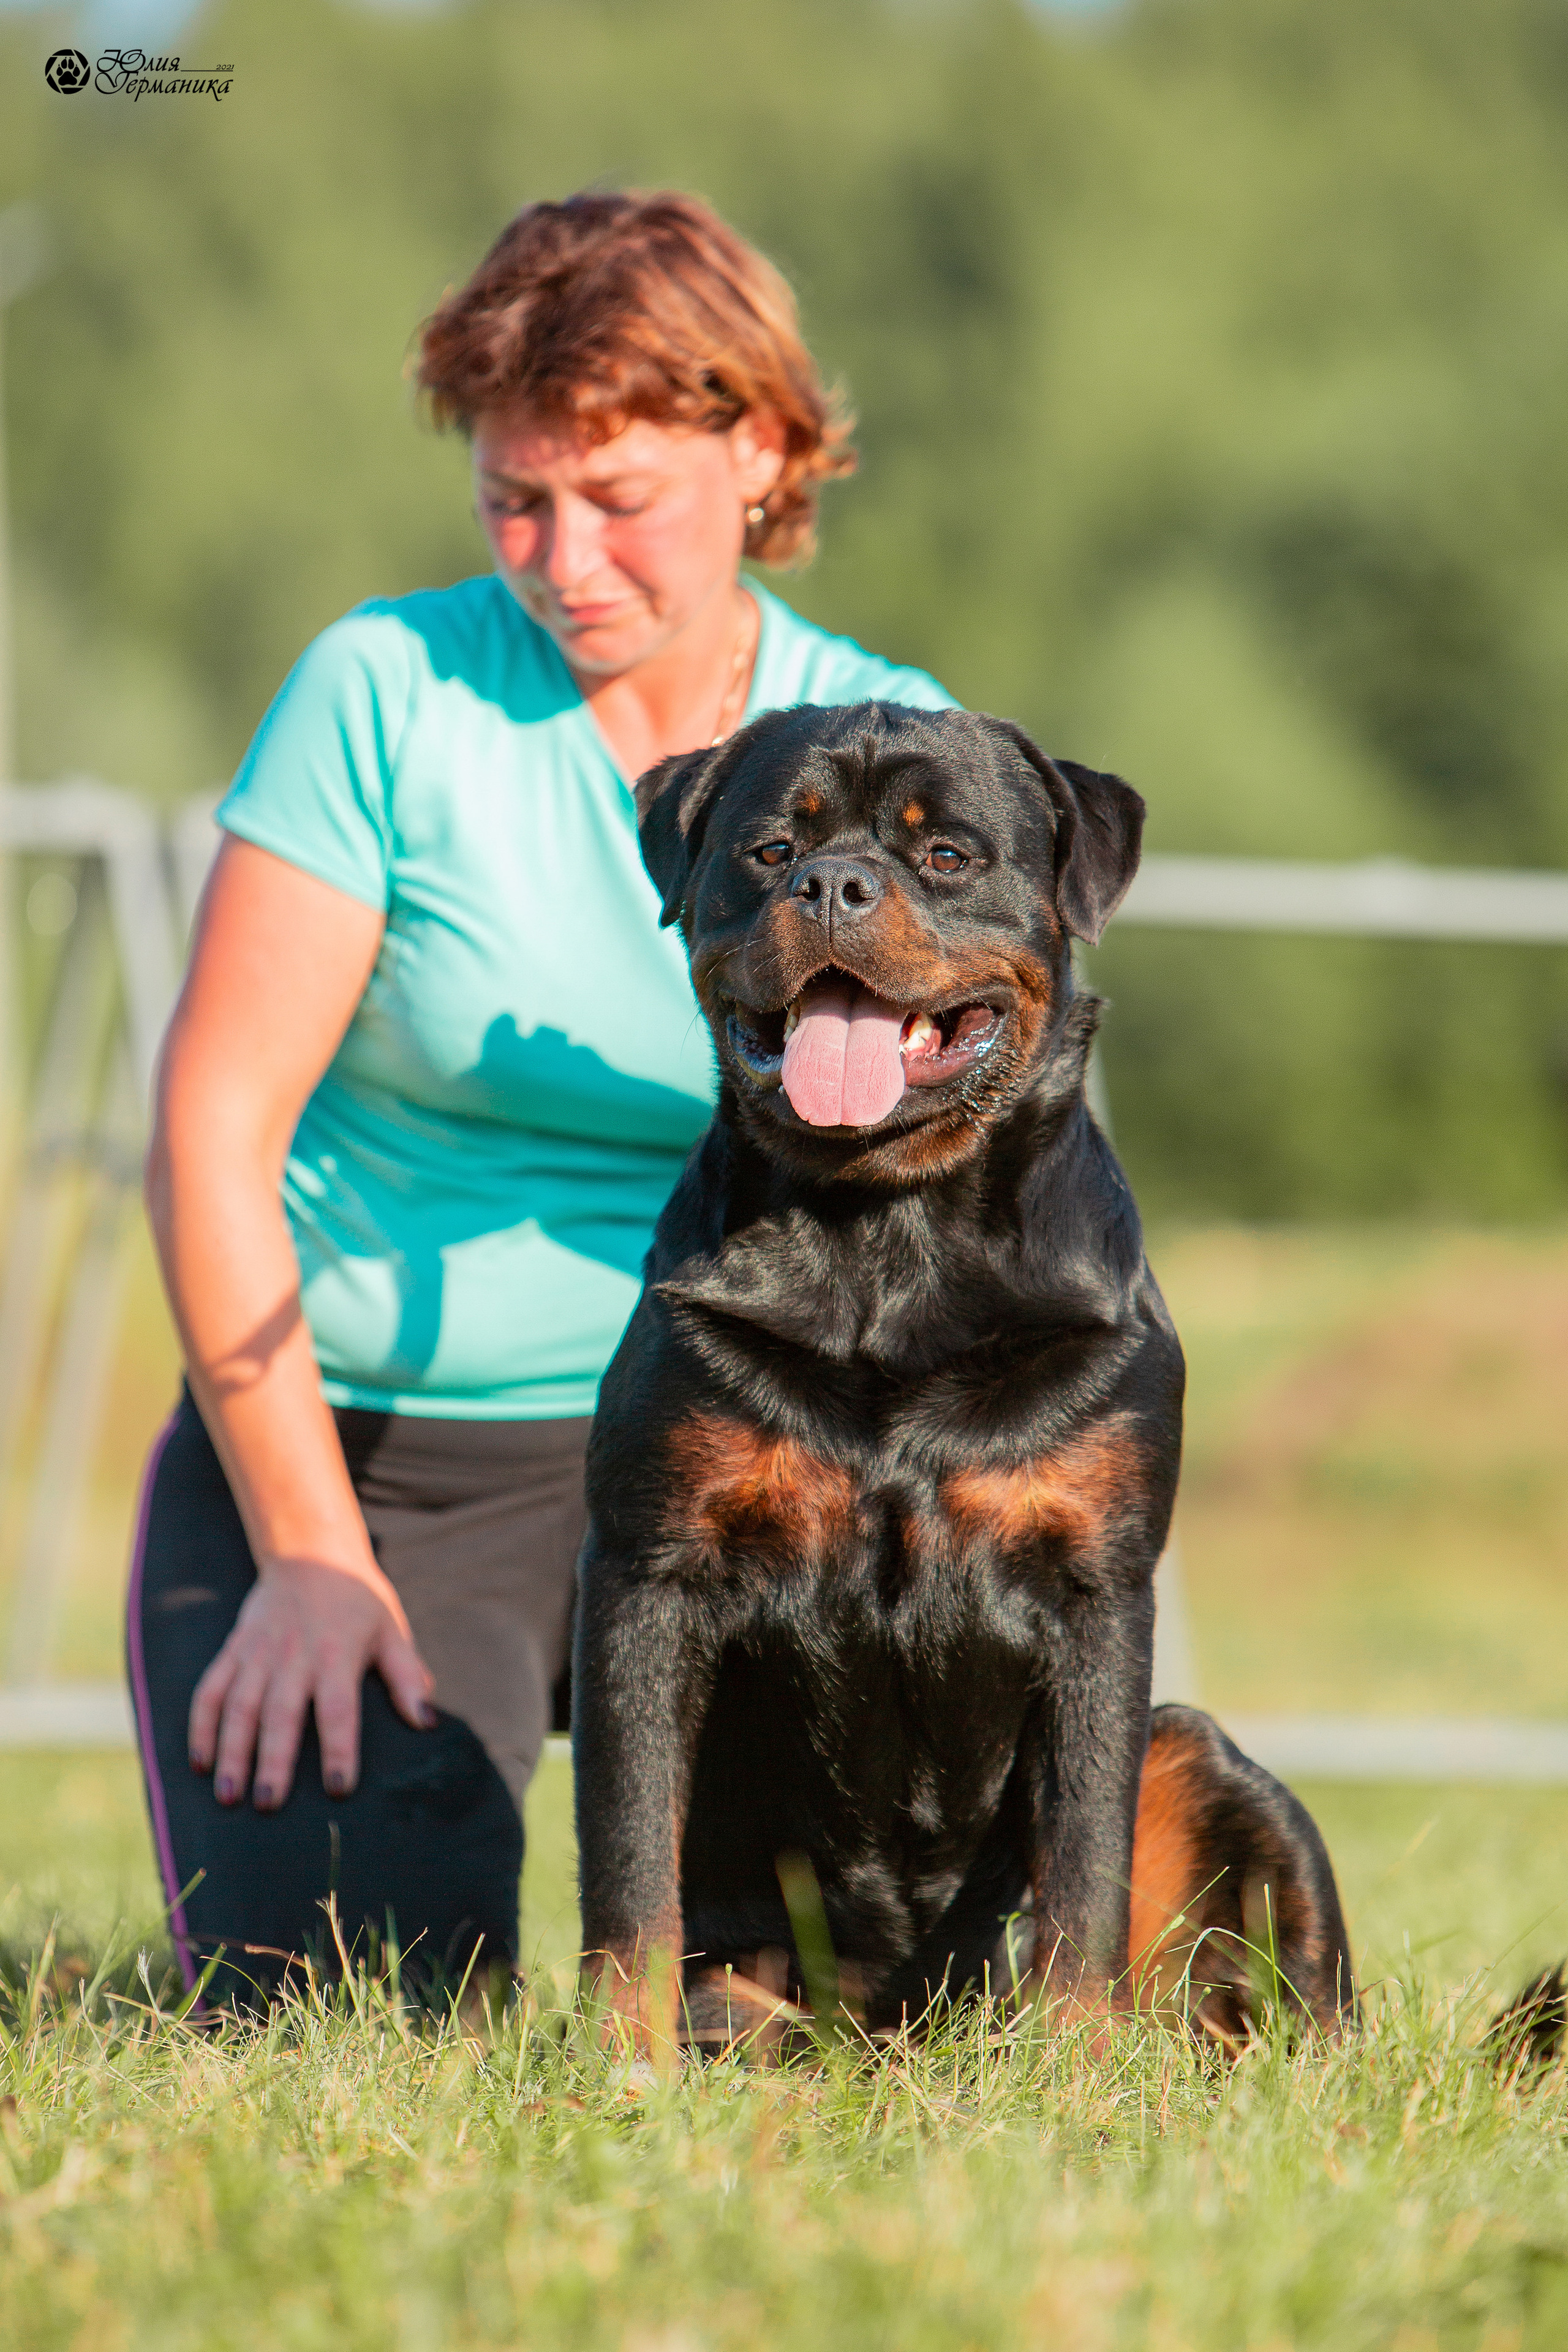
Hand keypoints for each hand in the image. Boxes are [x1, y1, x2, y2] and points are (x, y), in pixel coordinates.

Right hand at [188, 1556, 435, 1808]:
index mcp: (338, 1654)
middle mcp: (294, 1655)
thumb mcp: (392, 1630)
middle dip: (272, 1760)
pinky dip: (202, 1725)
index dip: (339, 1749)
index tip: (338, 1789)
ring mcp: (259, 1652)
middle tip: (267, 1804)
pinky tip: (199, 1762)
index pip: (339, 1709)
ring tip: (228, 1796)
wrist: (310, 1551)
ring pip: (239, 1706)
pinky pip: (211, 1689)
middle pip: (281, 1712)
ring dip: (231, 1751)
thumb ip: (407, 1677)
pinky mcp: (234, 1649)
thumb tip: (427, 1722)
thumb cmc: (359, 1600)